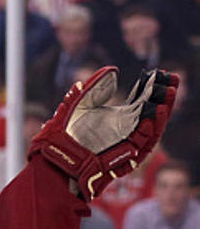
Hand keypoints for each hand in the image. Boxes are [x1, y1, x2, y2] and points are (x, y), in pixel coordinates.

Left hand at [28, 66, 177, 199]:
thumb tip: (112, 70)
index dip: (150, 87)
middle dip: (164, 96)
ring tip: (169, 93)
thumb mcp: (78, 104)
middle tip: (172, 79)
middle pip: (152, 112)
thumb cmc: (63, 133)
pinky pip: (143, 144)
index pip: (141, 100)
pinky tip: (155, 114)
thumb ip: (93, 88)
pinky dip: (151, 129)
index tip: (158, 73)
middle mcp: (126, 130)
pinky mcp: (125, 157)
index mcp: (118, 118)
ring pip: (152, 127)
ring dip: (163, 111)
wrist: (55, 157)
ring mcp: (127, 144)